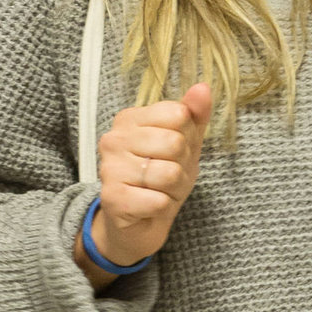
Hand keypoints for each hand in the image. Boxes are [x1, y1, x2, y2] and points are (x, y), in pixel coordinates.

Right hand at [83, 83, 214, 272]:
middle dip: (181, 166)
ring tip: (159, 191)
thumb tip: (202, 88)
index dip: (187, 138)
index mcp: (130, 118)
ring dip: (173, 189)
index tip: (173, 153)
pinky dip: (162, 207)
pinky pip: (158, 201)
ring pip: (168, 173)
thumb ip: (195, 115)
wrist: (140, 222)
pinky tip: (149, 206)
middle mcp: (114, 139)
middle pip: (175, 143)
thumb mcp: (186, 143)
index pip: (178, 114)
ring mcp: (109, 168)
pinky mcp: (112, 198)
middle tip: (167, 176)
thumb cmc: (163, 178)